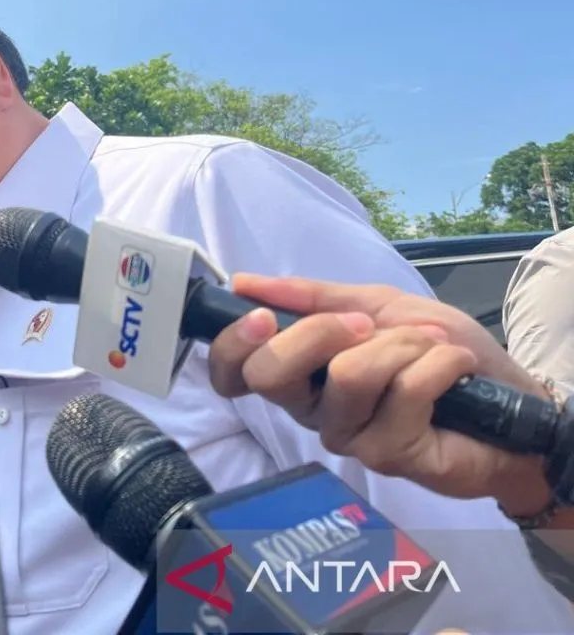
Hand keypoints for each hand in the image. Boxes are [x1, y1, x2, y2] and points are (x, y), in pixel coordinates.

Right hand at [206, 274, 550, 513]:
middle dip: (318, 332)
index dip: (234, 345)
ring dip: (401, 345)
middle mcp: (310, 409)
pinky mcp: (388, 455)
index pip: (231, 374)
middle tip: (364, 325)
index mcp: (299, 374)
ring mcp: (347, 436)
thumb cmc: (436, 351)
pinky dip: (438, 363)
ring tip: (430, 349)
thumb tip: (242, 283)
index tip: (262, 317)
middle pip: (271, 375)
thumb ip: (313, 297)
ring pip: (347, 376)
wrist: (508, 393)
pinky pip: (404, 391)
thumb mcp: (375, 305)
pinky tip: (454, 371)